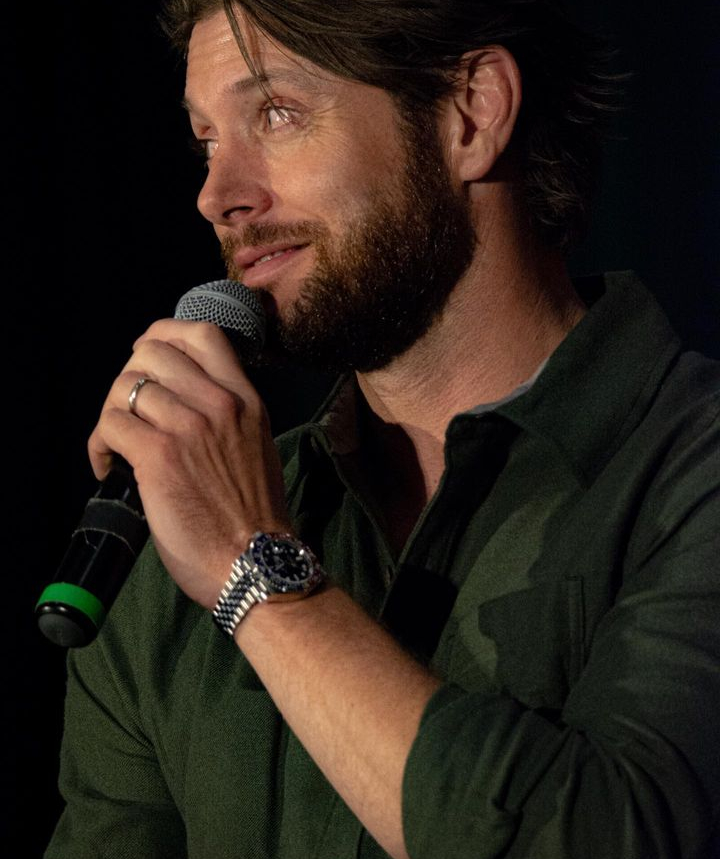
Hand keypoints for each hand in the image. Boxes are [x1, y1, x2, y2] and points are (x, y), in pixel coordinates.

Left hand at [88, 319, 290, 610]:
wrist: (257, 562)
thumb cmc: (255, 516)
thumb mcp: (255, 446)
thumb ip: (226, 415)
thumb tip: (177, 399)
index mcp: (246, 399)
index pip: (202, 334)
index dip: (164, 335)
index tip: (148, 359)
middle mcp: (219, 404)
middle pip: (152, 351)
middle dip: (129, 375)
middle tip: (128, 409)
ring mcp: (189, 427)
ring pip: (125, 387)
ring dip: (111, 415)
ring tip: (117, 446)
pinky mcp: (160, 456)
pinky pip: (110, 425)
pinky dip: (100, 445)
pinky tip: (110, 467)